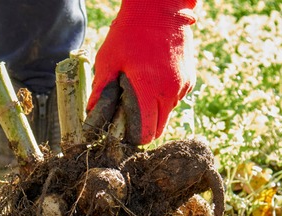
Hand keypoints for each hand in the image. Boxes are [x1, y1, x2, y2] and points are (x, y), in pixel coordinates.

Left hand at [84, 0, 197, 144]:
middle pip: (158, 129)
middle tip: (126, 117)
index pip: (146, 133)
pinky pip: (175, 99)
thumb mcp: (109, 60)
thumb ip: (101, 89)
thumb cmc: (131, 32)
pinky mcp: (190, 78)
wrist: (161, 8)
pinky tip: (150, 81)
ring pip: (167, 115)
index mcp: (151, 90)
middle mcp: (172, 92)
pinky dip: (162, 98)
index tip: (120, 132)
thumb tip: (91, 113)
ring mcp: (183, 86)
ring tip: (137, 94)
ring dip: (153, 112)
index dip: (132, 137)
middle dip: (142, 129)